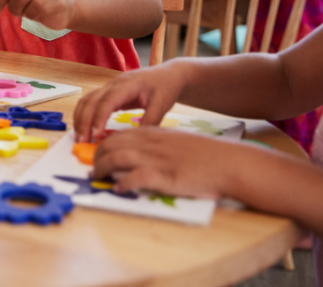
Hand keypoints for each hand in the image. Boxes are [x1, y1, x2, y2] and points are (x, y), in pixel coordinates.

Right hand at [73, 62, 187, 142]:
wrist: (168, 75)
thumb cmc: (166, 87)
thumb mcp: (162, 104)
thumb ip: (150, 121)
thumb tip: (136, 140)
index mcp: (127, 84)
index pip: (107, 101)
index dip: (99, 118)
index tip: (97, 136)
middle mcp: (113, 84)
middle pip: (90, 100)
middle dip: (83, 121)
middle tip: (82, 141)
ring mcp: (109, 87)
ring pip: (86, 100)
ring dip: (80, 118)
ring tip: (80, 137)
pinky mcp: (109, 93)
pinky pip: (91, 102)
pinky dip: (85, 115)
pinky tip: (86, 129)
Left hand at [92, 128, 238, 198]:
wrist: (229, 163)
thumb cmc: (208, 156)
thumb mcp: (178, 142)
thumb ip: (160, 145)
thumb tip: (143, 155)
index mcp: (155, 134)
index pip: (120, 134)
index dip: (104, 143)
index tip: (98, 153)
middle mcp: (151, 144)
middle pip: (112, 144)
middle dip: (97, 155)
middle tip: (92, 166)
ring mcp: (156, 159)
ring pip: (116, 157)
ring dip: (102, 168)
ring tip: (97, 177)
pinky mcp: (164, 176)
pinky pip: (134, 178)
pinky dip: (122, 183)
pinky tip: (118, 188)